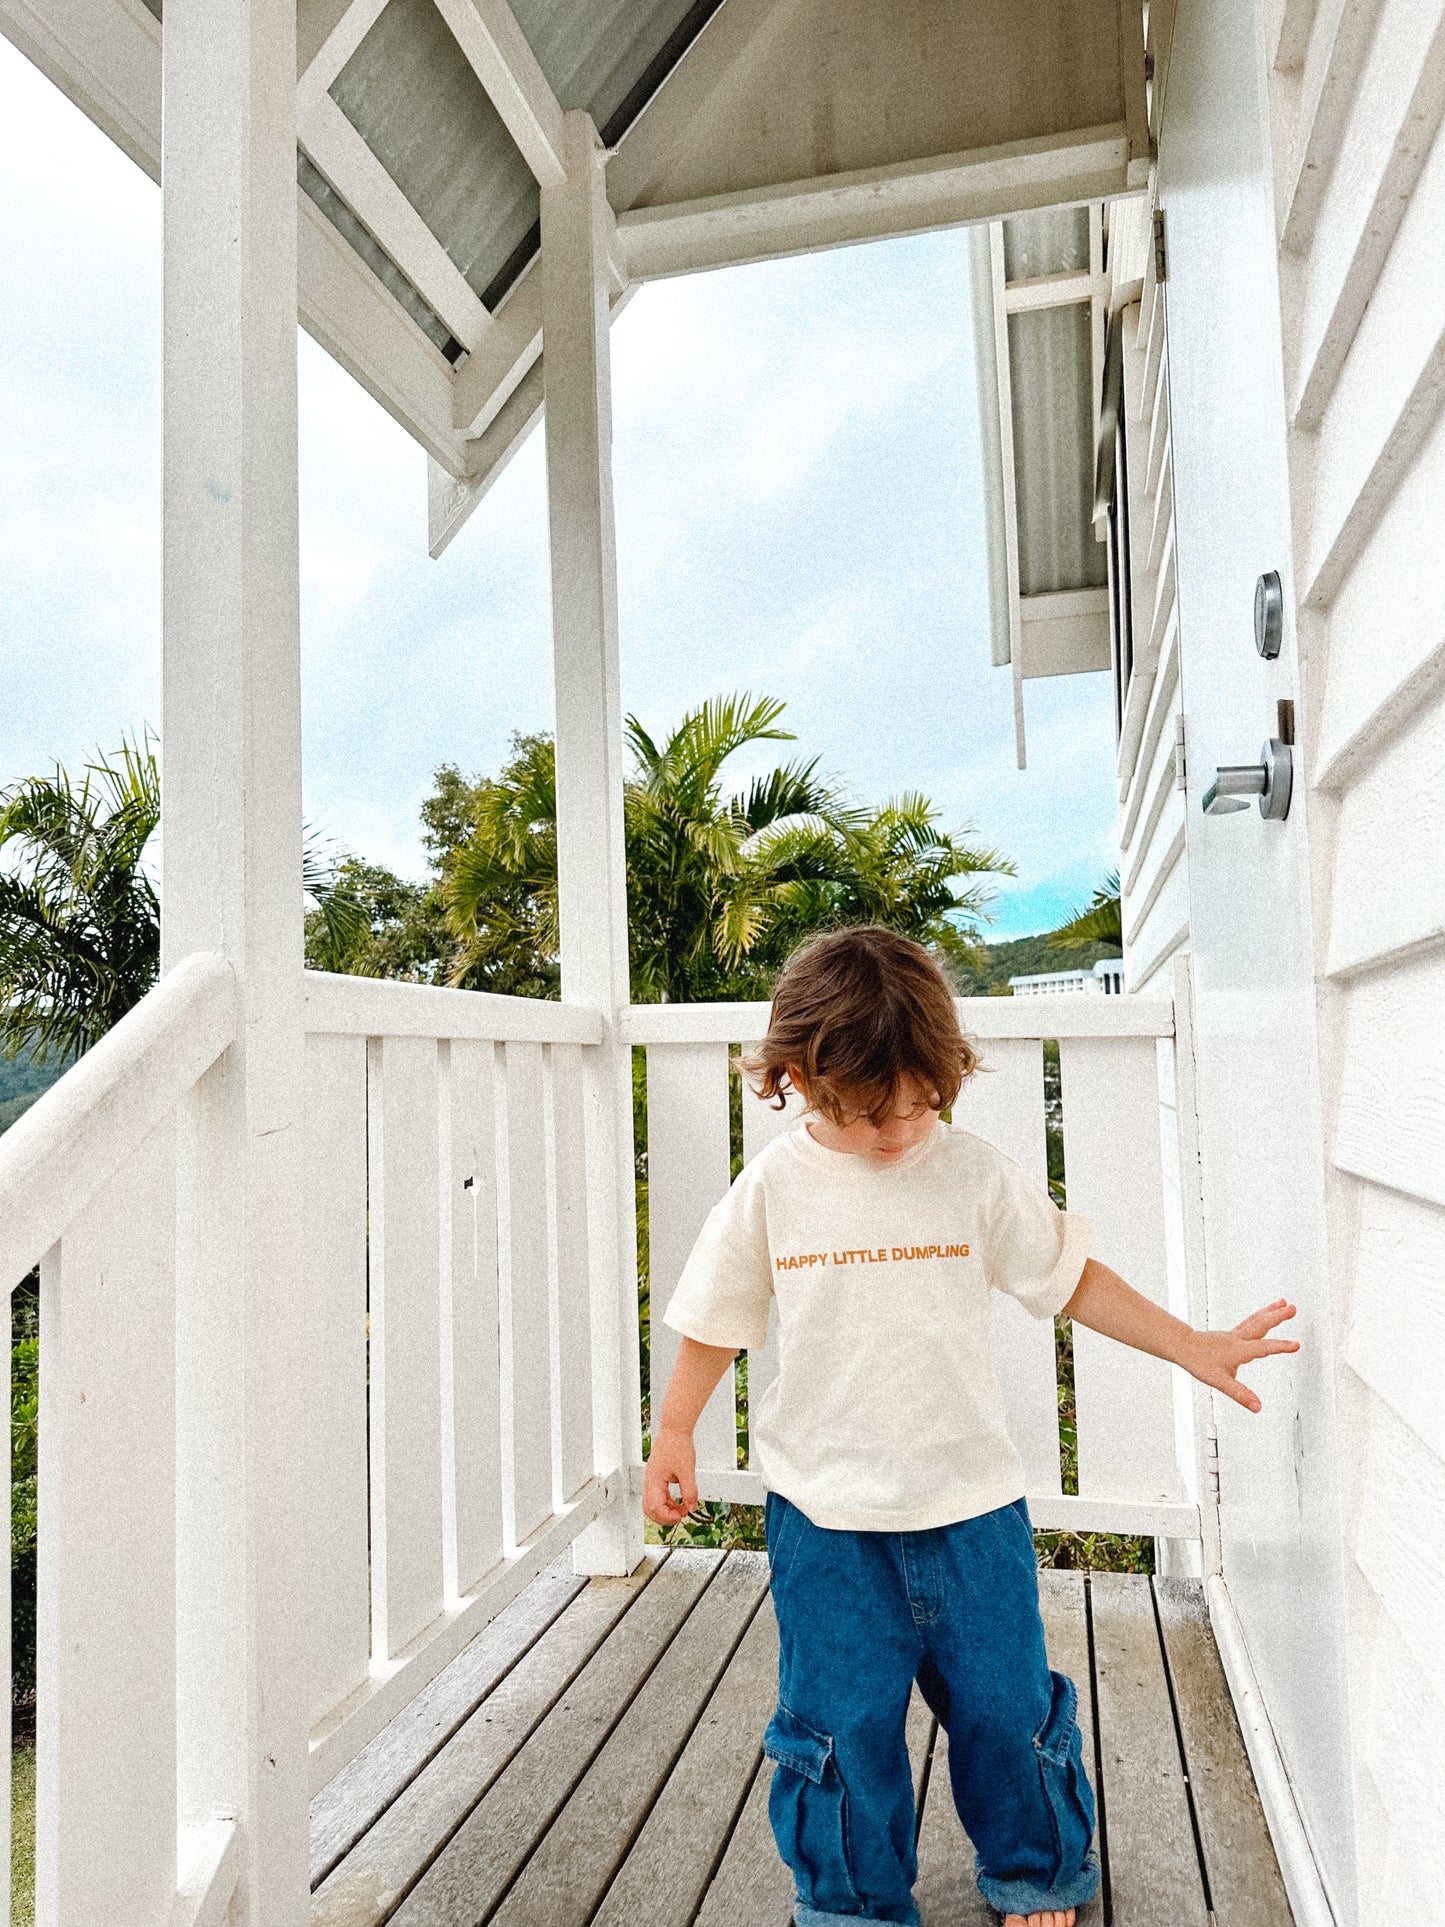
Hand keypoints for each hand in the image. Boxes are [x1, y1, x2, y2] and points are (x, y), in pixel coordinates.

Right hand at [643, 1425, 698, 1526]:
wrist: (675, 1430)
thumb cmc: (678, 1445)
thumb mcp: (687, 1471)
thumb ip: (690, 1491)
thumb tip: (692, 1507)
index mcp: (654, 1481)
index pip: (655, 1508)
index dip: (667, 1516)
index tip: (681, 1516)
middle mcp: (650, 1481)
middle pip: (649, 1509)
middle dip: (664, 1517)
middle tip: (679, 1516)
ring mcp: (652, 1479)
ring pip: (653, 1503)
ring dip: (666, 1510)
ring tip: (682, 1509)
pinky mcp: (656, 1476)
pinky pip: (658, 1495)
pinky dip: (667, 1501)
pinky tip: (679, 1501)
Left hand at [1183, 1298, 1299, 1411]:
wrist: (1182, 1346)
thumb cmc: (1198, 1362)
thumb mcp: (1220, 1382)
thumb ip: (1240, 1394)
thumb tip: (1258, 1407)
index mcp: (1238, 1350)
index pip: (1263, 1348)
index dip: (1280, 1347)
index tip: (1296, 1345)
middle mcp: (1238, 1339)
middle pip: (1260, 1325)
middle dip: (1278, 1317)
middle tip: (1293, 1309)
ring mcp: (1234, 1335)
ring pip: (1255, 1320)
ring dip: (1270, 1311)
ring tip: (1283, 1302)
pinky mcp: (1231, 1334)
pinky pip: (1250, 1322)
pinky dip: (1260, 1316)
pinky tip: (1264, 1314)